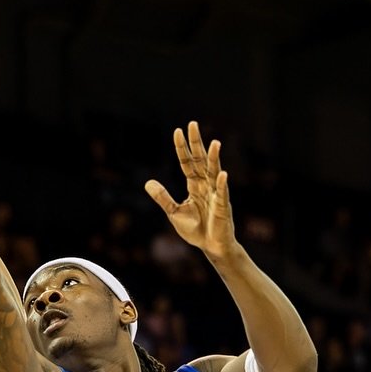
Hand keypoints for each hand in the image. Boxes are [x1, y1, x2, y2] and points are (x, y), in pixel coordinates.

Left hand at [144, 121, 237, 261]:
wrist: (211, 247)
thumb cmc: (196, 229)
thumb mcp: (174, 212)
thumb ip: (163, 197)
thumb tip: (148, 182)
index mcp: (194, 185)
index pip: (187, 162)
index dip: (182, 148)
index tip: (177, 130)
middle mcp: (206, 185)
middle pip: (200, 160)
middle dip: (197, 143)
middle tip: (193, 124)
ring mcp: (215, 194)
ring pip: (214, 172)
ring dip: (214, 158)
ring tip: (214, 143)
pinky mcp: (223, 207)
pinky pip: (222, 194)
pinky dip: (222, 185)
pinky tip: (222, 174)